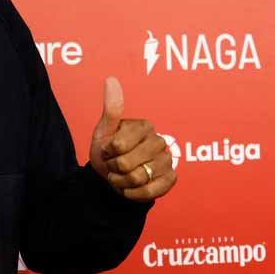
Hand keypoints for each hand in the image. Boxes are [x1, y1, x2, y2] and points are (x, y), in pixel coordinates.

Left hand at [89, 76, 175, 202]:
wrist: (112, 175)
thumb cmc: (108, 150)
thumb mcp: (104, 130)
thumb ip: (111, 109)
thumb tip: (110, 79)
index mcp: (144, 126)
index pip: (119, 146)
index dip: (108, 152)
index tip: (107, 150)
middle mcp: (160, 141)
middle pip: (127, 164)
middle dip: (113, 168)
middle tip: (113, 165)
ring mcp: (168, 161)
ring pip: (137, 179)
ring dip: (121, 182)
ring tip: (120, 176)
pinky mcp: (171, 179)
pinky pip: (151, 192)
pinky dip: (133, 194)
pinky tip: (128, 188)